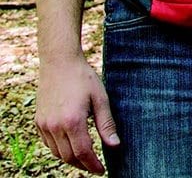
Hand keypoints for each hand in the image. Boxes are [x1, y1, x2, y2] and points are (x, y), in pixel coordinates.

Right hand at [35, 56, 118, 174]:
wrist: (60, 63)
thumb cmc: (83, 78)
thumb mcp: (100, 98)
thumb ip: (106, 124)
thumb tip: (115, 145)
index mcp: (73, 121)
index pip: (84, 153)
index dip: (93, 165)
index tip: (102, 170)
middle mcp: (55, 126)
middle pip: (69, 157)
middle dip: (83, 165)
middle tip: (95, 166)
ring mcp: (44, 125)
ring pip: (57, 153)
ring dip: (71, 159)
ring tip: (85, 158)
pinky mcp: (39, 122)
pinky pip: (48, 144)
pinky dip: (59, 149)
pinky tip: (70, 146)